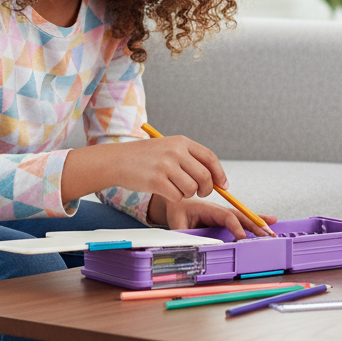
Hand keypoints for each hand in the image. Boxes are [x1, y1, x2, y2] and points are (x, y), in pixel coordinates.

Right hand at [60, 135, 228, 204]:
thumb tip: (216, 179)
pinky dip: (174, 198)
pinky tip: (165, 191)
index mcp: (181, 142)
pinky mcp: (156, 181)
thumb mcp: (169, 149)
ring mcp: (165, 166)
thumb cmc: (146, 158)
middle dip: (206, 189)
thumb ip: (190, 159)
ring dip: (187, 194)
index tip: (223, 185)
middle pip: (204, 177)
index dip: (220, 174)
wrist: (118, 160)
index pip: (210, 158)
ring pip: (192, 189)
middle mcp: (175, 151)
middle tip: (200, 193)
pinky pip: (177, 197)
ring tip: (176, 188)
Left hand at [152, 195, 277, 239]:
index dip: (235, 227)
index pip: (226, 217)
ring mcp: (223, 213)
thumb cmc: (177, 212)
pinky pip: (242, 219)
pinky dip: (256, 221)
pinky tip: (270, 223)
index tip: (243, 238)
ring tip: (272, 231)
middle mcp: (219, 209)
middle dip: (254, 225)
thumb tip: (191, 247)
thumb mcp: (177, 224)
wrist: (176, 203)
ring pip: (244, 217)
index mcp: (208, 209)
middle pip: (240, 216)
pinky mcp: (225, 218)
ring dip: (259, 224)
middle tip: (267, 235)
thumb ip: (184, 235)